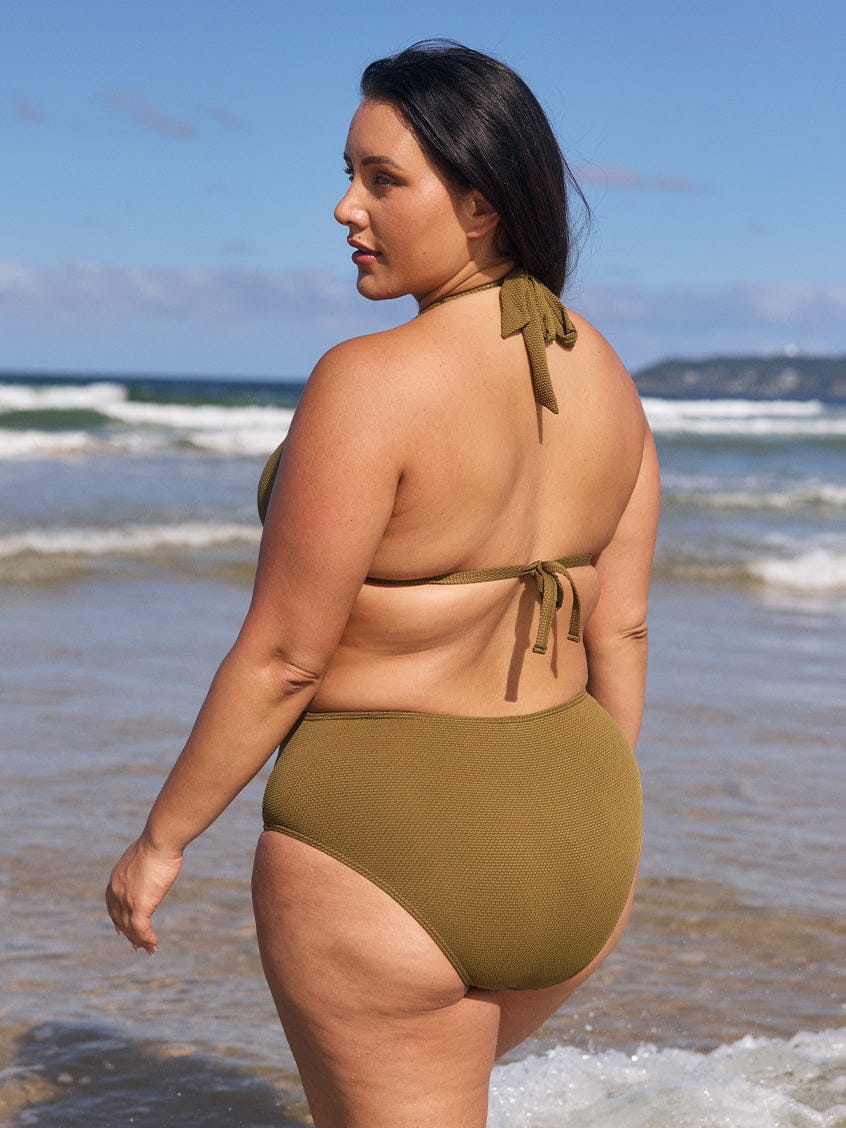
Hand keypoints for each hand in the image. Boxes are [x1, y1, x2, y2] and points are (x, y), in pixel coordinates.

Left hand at [105, 835, 182, 954]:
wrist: (159, 841)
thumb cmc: (157, 842)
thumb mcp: (143, 855)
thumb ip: (142, 865)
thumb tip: (151, 861)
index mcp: (115, 879)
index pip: (112, 906)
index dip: (117, 920)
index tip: (120, 930)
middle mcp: (116, 892)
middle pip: (120, 920)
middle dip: (129, 934)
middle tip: (137, 946)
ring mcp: (127, 900)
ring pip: (130, 928)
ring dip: (140, 940)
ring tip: (149, 949)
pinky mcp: (140, 906)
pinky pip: (141, 929)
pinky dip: (147, 938)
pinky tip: (155, 943)